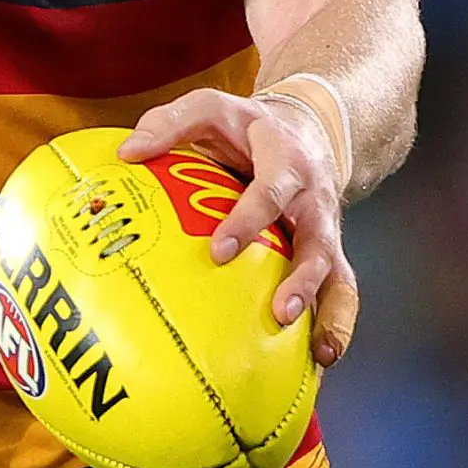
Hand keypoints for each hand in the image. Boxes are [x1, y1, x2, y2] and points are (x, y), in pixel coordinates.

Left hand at [117, 89, 359, 365]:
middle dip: (302, 278)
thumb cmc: (247, 126)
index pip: (271, 189)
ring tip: (318, 349)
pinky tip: (319, 359)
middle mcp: (313, 198)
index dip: (250, 219)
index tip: (221, 250)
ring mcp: (325, 229)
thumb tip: (127, 153)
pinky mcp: (329, 252)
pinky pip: (341, 290)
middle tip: (279, 311)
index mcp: (285, 160)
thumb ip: (170, 124)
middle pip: (316, 240)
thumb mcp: (212, 108)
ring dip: (329, 310)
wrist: (305, 127)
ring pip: (337, 272)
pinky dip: (337, 325)